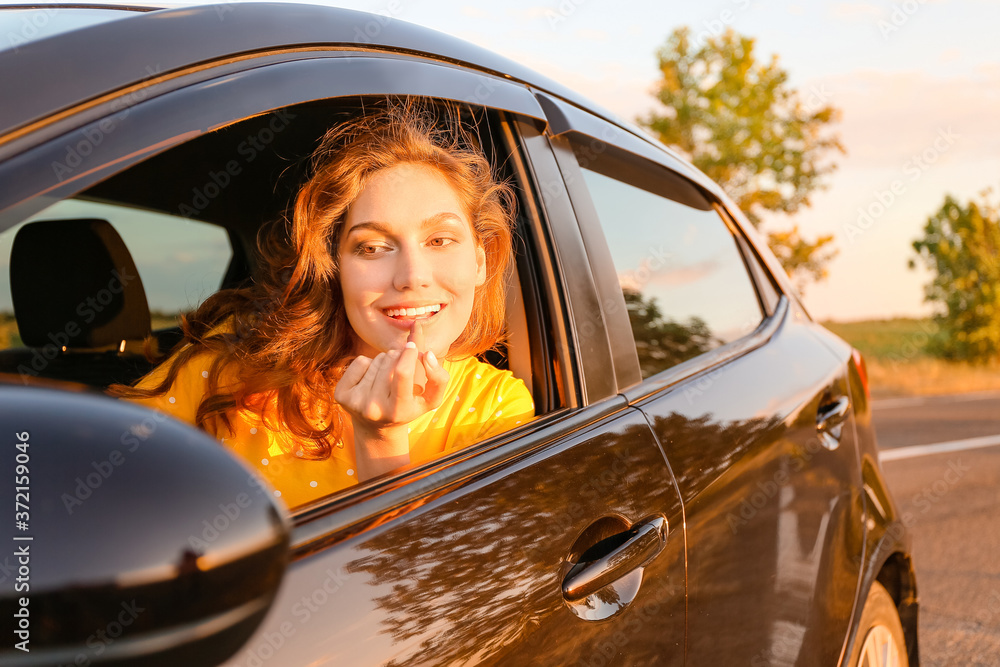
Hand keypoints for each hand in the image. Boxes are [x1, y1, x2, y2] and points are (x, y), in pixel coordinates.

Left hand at [334, 324, 448, 479]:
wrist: (376, 428)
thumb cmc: (408, 408)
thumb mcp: (430, 399)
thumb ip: (439, 377)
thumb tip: (427, 353)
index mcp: (397, 411)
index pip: (402, 373)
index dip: (409, 354)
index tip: (411, 346)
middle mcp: (373, 409)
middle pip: (389, 362)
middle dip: (398, 358)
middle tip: (400, 372)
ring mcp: (355, 402)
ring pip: (376, 360)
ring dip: (385, 362)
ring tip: (386, 379)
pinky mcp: (341, 395)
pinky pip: (360, 361)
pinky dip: (368, 364)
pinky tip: (371, 379)